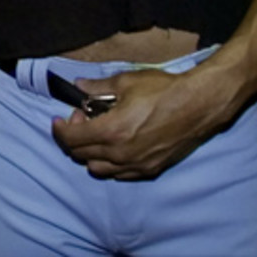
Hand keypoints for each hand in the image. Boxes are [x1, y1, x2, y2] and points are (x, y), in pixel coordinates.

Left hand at [51, 67, 230, 179]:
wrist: (198, 105)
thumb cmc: (163, 90)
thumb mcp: (125, 82)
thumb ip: (97, 87)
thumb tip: (79, 86)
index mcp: (111, 131)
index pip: (71, 139)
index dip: (59, 130)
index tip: (58, 120)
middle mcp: (121, 154)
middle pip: (81, 155)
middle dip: (74, 137)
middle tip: (82, 118)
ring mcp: (136, 165)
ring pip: (98, 169)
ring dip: (89, 153)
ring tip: (97, 133)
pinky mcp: (150, 169)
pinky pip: (119, 174)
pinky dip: (109, 163)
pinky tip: (115, 146)